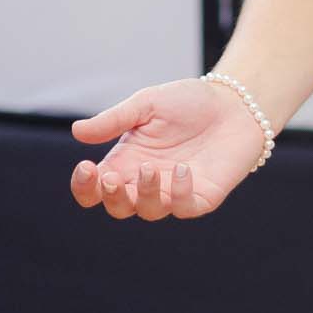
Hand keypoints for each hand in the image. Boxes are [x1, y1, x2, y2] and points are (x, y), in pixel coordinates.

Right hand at [69, 78, 267, 221]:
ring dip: (145, 194)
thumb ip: (115, 119)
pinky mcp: (203, 196)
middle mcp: (147, 182)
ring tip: (150, 168)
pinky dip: (180, 194)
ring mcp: (175, 191)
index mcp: (127, 162)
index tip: (85, 168)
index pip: (95, 189)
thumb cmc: (189, 103)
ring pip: (149, 211)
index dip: (84, 187)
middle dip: (111, 197)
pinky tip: (182, 170)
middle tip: (111, 178)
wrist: (236, 102)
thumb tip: (77, 131)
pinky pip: (185, 207)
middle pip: (118, 207)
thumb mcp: (147, 104)